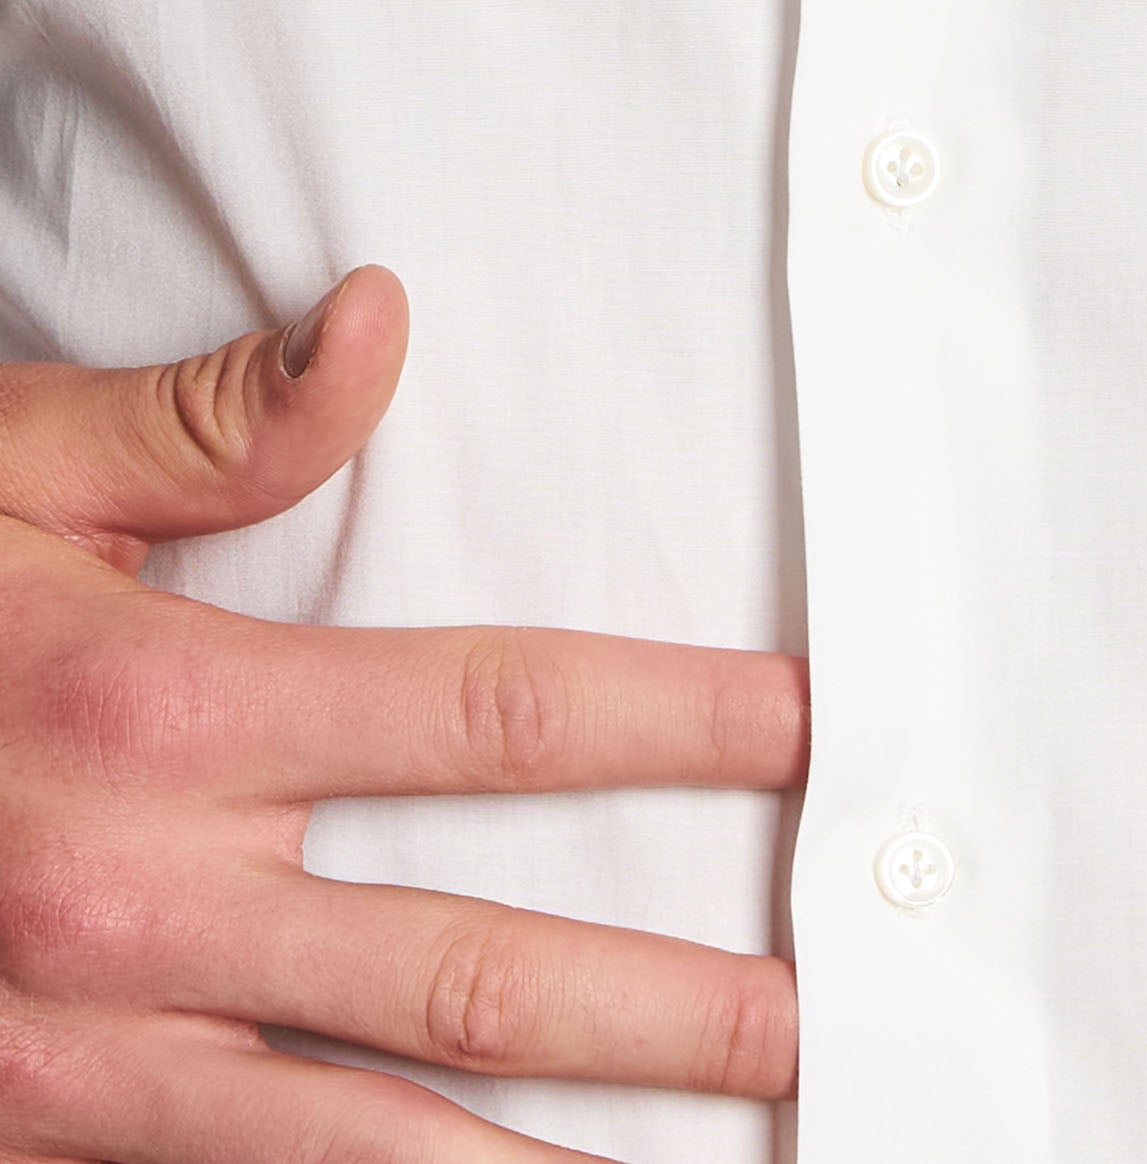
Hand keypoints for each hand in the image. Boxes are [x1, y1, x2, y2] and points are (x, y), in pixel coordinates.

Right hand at [0, 265, 806, 1163]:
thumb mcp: (6, 473)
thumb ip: (214, 420)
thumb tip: (383, 319)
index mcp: (166, 713)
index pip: (501, 712)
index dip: (677, 721)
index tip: (806, 735)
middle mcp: (147, 900)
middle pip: (478, 964)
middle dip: (665, 1003)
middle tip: (811, 1022)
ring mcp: (89, 1053)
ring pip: (380, 1140)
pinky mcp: (36, 1137)